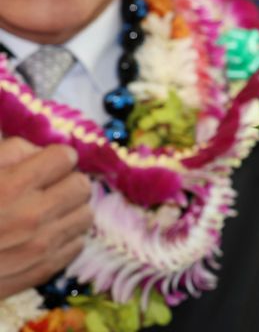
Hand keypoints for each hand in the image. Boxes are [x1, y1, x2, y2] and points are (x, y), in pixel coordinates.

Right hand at [0, 138, 92, 298]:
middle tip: (46, 187)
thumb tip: (40, 151)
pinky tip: (41, 235)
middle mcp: (31, 217)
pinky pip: (76, 244)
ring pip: (85, 215)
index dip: (53, 157)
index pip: (65, 157)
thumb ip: (10, 153)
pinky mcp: (41, 270)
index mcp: (11, 187)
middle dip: (66, 181)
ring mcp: (39, 247)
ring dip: (69, 210)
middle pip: (82, 185)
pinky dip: (63, 237)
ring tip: (45, 211)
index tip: (43, 164)